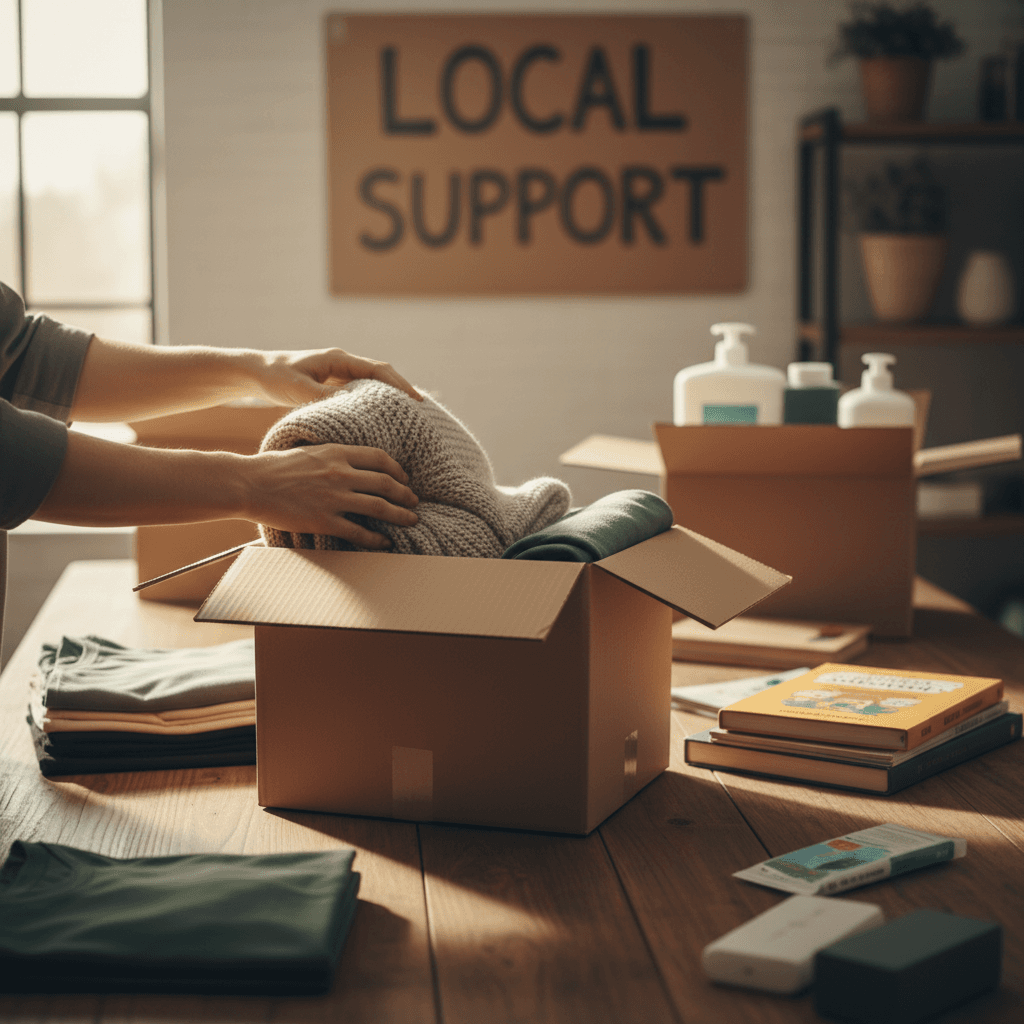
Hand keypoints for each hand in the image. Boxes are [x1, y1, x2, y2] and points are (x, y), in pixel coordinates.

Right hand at [245, 443, 418, 548]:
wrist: (251, 484)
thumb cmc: (275, 467)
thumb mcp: (310, 450)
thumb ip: (333, 455)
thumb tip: (352, 462)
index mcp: (337, 452)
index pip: (380, 458)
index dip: (398, 470)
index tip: (404, 478)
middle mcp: (340, 474)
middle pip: (386, 483)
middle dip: (406, 494)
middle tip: (414, 501)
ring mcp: (333, 498)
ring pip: (380, 507)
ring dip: (401, 515)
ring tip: (411, 520)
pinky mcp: (324, 521)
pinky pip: (359, 532)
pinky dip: (377, 539)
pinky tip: (385, 542)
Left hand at [250, 348, 421, 406]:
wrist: (257, 372)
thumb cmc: (275, 378)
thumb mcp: (298, 389)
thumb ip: (324, 397)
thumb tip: (351, 405)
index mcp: (338, 359)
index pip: (378, 370)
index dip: (399, 384)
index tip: (416, 400)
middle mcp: (343, 363)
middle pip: (382, 375)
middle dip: (402, 389)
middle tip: (422, 409)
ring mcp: (340, 373)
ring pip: (373, 383)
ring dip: (390, 396)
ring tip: (408, 415)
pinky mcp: (334, 384)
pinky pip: (362, 391)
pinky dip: (375, 402)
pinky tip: (383, 417)